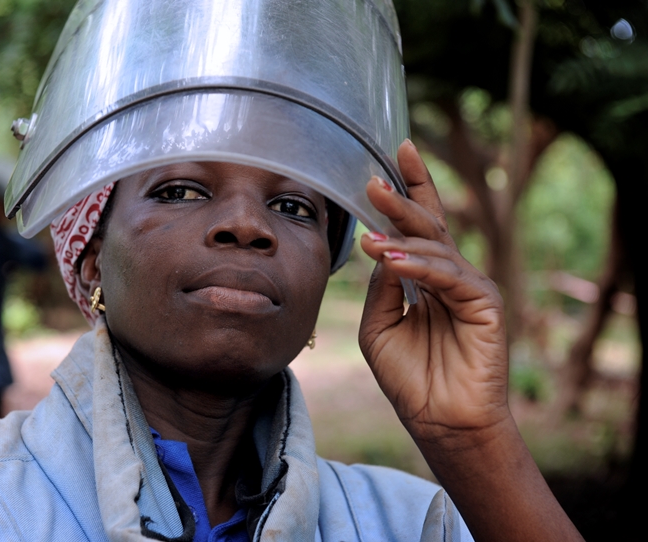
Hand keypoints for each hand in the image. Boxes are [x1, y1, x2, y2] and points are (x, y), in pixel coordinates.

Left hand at [358, 139, 509, 445]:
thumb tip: (380, 245)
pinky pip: (450, 277)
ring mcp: (472, 287)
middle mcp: (451, 275)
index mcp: (427, 277)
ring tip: (370, 237)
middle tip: (374, 180)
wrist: (438, 421)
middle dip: (403, 199)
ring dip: (401, 239)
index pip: (419, 225)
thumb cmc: (410, 377)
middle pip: (431, 225)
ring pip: (437, 249)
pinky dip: (421, 268)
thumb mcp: (379, 325)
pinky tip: (394, 261)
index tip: (397, 151)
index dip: (411, 188)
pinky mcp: (486, 303)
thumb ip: (381, 286)